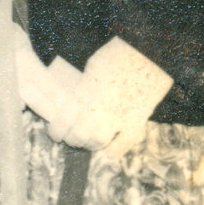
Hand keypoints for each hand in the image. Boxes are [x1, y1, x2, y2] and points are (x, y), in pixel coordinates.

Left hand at [51, 38, 172, 158]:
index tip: (55, 131)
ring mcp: (120, 117)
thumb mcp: (91, 69)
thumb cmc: (117, 55)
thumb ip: (82, 89)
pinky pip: (125, 143)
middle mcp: (100, 109)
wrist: (148, 54)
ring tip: (85, 140)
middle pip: (79, 136)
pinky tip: (107, 150)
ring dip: (88, 143)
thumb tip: (74, 102)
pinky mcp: (138, 120)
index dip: (56, 130)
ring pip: (98, 142)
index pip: (63, 122)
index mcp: (85, 94)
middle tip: (69, 136)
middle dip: (71, 138)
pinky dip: (114, 149)